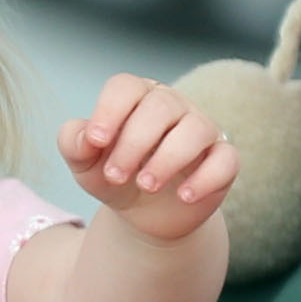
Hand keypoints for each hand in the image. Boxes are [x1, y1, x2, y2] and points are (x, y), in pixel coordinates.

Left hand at [59, 75, 237, 246]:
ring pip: (195, 129)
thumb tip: (86, 136)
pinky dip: (206, 178)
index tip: (96, 142)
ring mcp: (202, 130)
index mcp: (137, 98)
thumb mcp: (85, 164)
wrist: (146, 214)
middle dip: (134, 142)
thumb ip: (74, 143)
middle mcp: (173, 106)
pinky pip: (226, 159)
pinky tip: (184, 196)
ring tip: (146, 186)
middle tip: (115, 175)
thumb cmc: (117, 176)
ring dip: (167, 159)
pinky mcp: (223, 159)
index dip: (110, 110)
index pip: (126, 87)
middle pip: (160, 107)